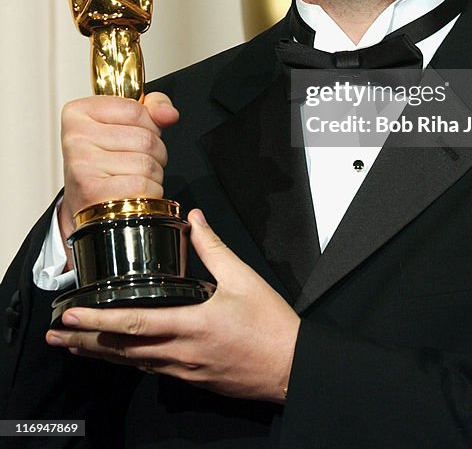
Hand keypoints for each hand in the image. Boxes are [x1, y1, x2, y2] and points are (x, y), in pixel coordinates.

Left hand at [46, 211, 299, 402]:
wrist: (289, 367)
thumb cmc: (269, 325)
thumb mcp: (244, 278)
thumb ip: (214, 247)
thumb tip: (194, 218)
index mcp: (192, 324)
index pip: (135, 323)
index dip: (100, 318)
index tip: (73, 312)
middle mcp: (179, 351)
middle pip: (122, 348)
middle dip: (85, 340)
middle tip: (56, 333)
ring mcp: (182, 369)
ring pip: (130, 362)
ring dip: (98, 353)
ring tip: (73, 344)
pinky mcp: (189, 378)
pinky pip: (148, 368)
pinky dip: (125, 360)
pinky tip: (115, 354)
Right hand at [59, 91, 178, 249]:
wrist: (83, 205)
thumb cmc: (103, 162)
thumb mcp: (122, 124)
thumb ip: (150, 109)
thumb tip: (169, 114)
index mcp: (79, 112)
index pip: (136, 110)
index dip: (150, 125)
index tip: (137, 134)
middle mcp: (76, 137)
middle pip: (145, 139)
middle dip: (155, 152)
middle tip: (137, 161)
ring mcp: (83, 165)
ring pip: (147, 164)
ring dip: (153, 174)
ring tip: (133, 177)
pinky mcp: (92, 192)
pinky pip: (141, 186)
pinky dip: (148, 191)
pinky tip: (132, 192)